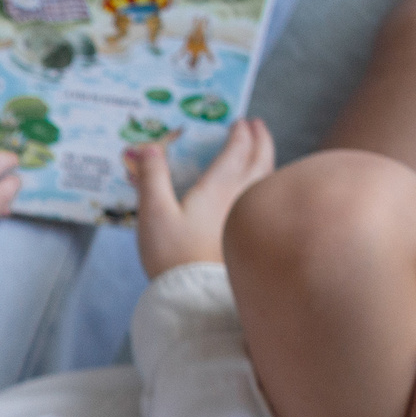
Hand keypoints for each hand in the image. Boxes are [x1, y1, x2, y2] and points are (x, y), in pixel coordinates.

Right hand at [127, 117, 273, 276]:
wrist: (194, 295)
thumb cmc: (173, 254)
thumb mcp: (153, 213)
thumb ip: (151, 177)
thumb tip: (147, 147)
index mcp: (218, 189)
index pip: (237, 151)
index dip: (239, 134)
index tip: (240, 121)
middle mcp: (240, 198)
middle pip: (260, 161)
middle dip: (260, 140)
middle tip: (257, 126)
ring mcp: (248, 218)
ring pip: (268, 180)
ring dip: (267, 159)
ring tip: (262, 151)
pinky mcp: (249, 236)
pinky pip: (265, 200)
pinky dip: (267, 185)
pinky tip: (260, 192)